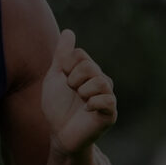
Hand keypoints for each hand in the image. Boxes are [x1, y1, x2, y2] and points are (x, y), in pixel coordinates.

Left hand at [41, 29, 117, 155]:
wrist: (60, 133)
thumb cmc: (57, 106)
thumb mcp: (54, 78)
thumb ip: (61, 56)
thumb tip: (69, 31)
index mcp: (88, 71)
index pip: (79, 55)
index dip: (65, 67)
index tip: (63, 81)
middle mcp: (101, 80)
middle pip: (90, 66)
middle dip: (73, 80)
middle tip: (71, 92)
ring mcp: (107, 96)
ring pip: (100, 81)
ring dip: (82, 92)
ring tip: (79, 101)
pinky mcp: (110, 113)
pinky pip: (107, 100)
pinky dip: (92, 103)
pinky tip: (86, 110)